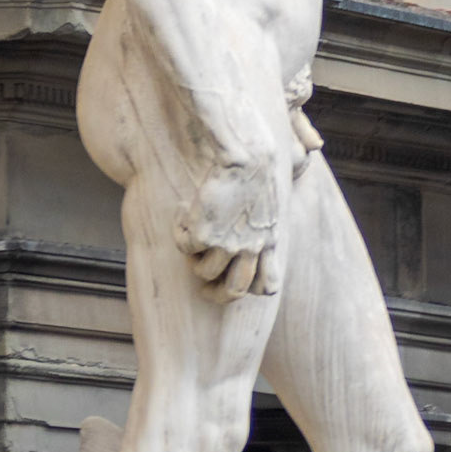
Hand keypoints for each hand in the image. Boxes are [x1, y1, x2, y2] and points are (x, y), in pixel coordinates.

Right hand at [174, 146, 281, 302]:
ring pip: (204, 272)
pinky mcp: (206, 235)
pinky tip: (183, 210)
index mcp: (270, 242)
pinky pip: (184, 246)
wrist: (248, 157)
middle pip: (235, 291)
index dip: (250, 288)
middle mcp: (251, 249)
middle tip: (203, 288)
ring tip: (193, 232)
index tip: (236, 279)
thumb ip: (262, 225)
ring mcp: (229, 245)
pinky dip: (179, 231)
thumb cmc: (258, 171)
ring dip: (194, 257)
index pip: (267, 285)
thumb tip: (250, 238)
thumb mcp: (269, 204)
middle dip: (216, 294)